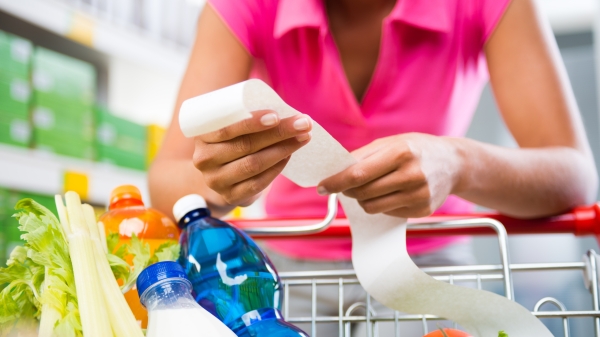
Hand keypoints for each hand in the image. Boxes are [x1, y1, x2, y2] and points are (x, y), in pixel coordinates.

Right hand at [193, 110, 311, 205]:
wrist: (219, 175)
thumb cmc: (231, 142)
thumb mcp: (230, 128)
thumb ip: (245, 117)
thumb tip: (284, 110)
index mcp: (201, 136)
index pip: (227, 129)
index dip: (252, 123)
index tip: (277, 115)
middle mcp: (204, 160)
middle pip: (246, 146)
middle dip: (278, 133)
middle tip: (303, 123)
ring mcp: (216, 181)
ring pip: (254, 164)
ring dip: (283, 149)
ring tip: (303, 137)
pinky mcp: (231, 196)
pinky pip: (258, 183)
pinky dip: (277, 168)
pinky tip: (289, 155)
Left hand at [317, 133, 462, 217]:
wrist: (454, 163)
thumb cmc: (416, 149)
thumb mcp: (391, 143)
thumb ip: (363, 156)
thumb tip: (335, 171)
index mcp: (401, 153)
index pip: (358, 174)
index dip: (335, 182)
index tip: (321, 186)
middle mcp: (412, 175)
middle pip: (363, 193)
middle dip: (347, 190)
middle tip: (345, 185)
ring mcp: (419, 195)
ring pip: (372, 207)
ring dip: (362, 199)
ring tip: (369, 187)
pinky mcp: (422, 210)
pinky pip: (387, 213)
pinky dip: (381, 204)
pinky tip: (390, 192)